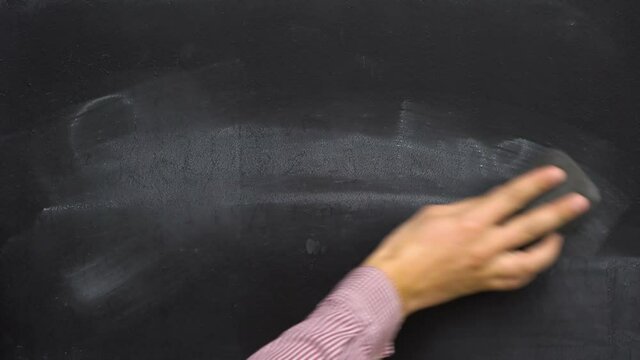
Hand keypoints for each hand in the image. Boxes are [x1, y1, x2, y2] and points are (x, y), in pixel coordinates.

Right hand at [363, 166, 589, 316]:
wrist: (395, 281)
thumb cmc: (407, 245)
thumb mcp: (433, 213)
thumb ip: (466, 207)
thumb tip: (487, 204)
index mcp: (471, 222)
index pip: (511, 197)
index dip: (535, 183)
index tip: (555, 174)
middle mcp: (485, 246)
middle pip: (531, 226)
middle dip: (558, 212)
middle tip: (579, 202)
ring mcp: (487, 268)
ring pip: (533, 260)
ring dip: (551, 246)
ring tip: (559, 235)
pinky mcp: (484, 284)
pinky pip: (516, 279)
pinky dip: (530, 269)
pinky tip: (535, 260)